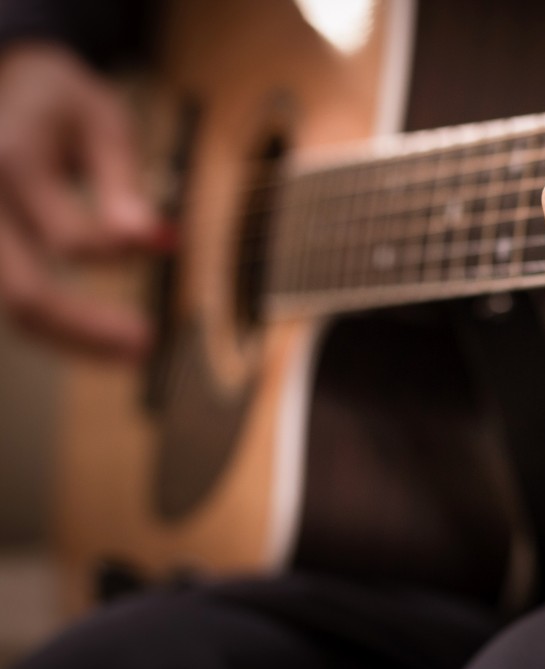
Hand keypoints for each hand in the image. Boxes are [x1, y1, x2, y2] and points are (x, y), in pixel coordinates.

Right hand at [0, 42, 158, 359]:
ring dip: (71, 339)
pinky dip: (51, 325)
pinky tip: (91, 336)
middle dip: (88, 328)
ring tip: (130, 350)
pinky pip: (8, 298)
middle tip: (146, 342)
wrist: (3, 80)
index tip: (166, 242)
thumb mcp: (101, 121)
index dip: (120, 253)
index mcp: (12, 164)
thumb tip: (156, 239)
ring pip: (11, 308)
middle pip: (23, 295)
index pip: (67, 240)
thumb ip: (122, 182)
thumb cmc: (59, 102)